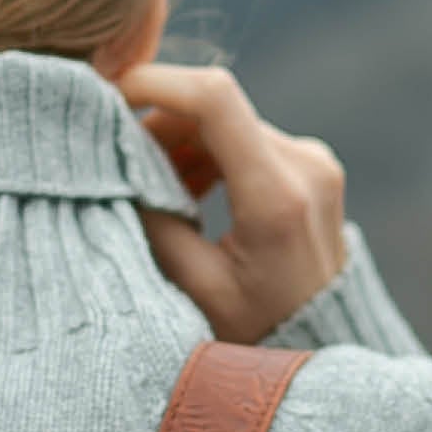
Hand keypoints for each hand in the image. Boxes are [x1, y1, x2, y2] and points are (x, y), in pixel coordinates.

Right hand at [114, 59, 347, 342]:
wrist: (322, 348)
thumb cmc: (257, 333)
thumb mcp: (195, 290)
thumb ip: (155, 222)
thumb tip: (117, 168)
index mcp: (277, 195)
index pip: (214, 99)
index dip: (155, 83)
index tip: (109, 96)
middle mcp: (305, 165)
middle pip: (215, 108)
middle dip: (158, 125)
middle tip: (121, 166)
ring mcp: (314, 162)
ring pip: (227, 122)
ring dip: (181, 143)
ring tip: (155, 193)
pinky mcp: (311, 166)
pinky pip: (246, 139)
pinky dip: (207, 154)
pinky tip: (187, 194)